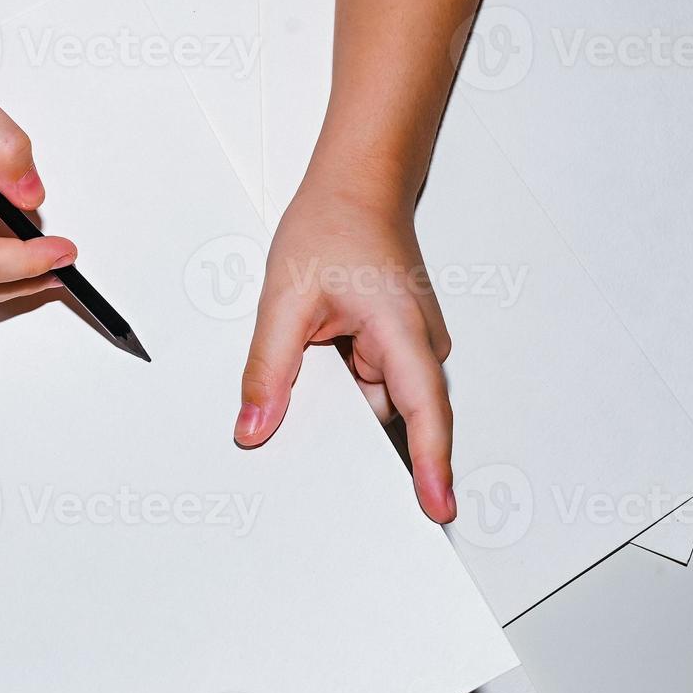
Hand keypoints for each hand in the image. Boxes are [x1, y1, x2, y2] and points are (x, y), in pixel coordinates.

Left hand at [234, 177, 455, 523]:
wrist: (355, 185)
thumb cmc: (334, 223)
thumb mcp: (285, 298)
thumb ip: (269, 368)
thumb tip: (254, 425)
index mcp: (403, 330)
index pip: (425, 411)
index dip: (432, 464)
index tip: (438, 507)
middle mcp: (418, 342)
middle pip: (398, 413)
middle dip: (357, 432)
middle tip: (326, 415)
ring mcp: (408, 344)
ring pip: (378, 398)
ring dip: (344, 398)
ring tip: (314, 364)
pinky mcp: (393, 344)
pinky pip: (370, 381)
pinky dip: (343, 381)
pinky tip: (321, 359)